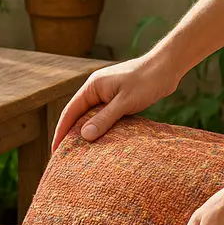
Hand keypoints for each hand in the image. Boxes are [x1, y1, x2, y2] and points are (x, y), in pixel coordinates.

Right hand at [52, 56, 179, 151]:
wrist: (168, 67)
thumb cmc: (147, 80)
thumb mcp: (124, 102)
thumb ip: (104, 119)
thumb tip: (84, 136)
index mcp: (91, 87)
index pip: (69, 113)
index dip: (60, 132)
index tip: (55, 151)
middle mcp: (96, 90)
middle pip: (77, 116)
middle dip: (71, 136)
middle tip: (65, 157)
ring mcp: (107, 95)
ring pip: (91, 118)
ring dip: (86, 134)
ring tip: (81, 154)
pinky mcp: (118, 100)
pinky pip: (104, 117)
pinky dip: (101, 129)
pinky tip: (101, 143)